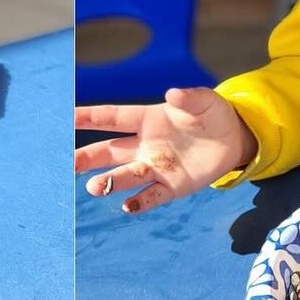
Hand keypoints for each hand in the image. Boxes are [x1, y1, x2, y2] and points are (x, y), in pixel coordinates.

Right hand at [75, 88, 256, 214]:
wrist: (233, 140)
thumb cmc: (213, 115)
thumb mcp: (205, 101)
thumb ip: (190, 97)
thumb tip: (172, 93)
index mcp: (148, 119)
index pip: (113, 117)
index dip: (90, 117)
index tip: (66, 118)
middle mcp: (146, 145)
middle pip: (111, 152)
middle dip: (88, 157)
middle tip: (68, 163)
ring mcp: (157, 167)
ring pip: (128, 176)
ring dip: (110, 182)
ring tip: (94, 188)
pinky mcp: (172, 187)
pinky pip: (152, 196)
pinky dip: (140, 202)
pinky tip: (128, 206)